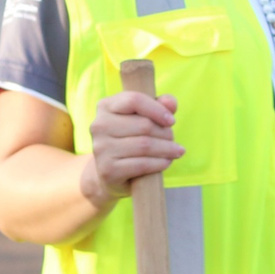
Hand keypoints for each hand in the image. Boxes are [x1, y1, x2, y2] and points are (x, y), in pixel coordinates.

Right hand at [79, 89, 180, 213]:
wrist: (110, 173)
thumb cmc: (130, 139)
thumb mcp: (143, 118)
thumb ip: (159, 105)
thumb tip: (171, 103)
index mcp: (105, 106)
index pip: (134, 100)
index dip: (157, 110)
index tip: (171, 121)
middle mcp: (98, 125)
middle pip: (144, 125)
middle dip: (165, 133)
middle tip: (173, 139)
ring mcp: (101, 149)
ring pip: (144, 145)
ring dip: (167, 149)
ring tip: (176, 151)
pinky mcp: (108, 170)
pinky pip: (142, 164)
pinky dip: (159, 163)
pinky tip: (167, 162)